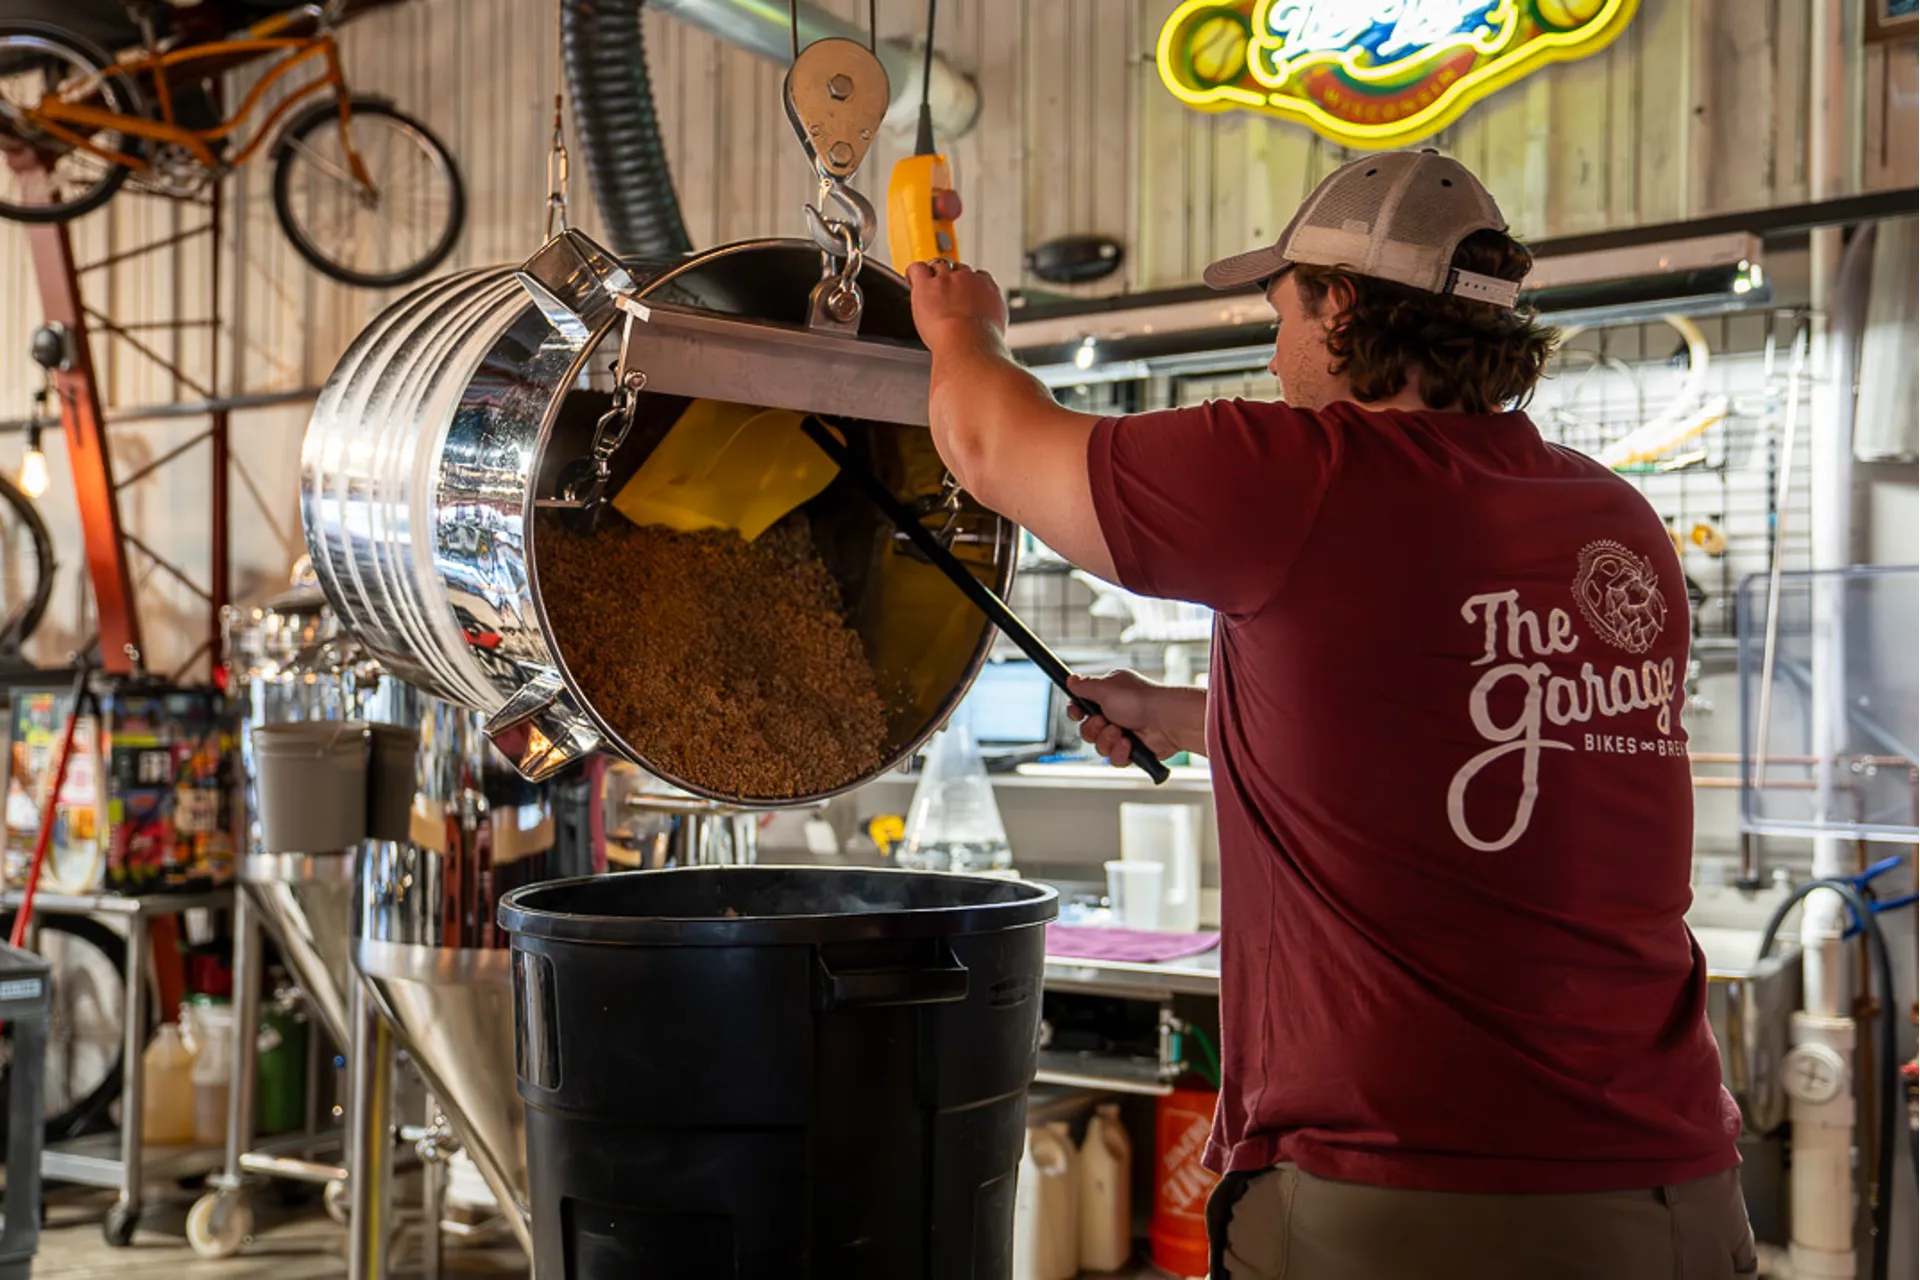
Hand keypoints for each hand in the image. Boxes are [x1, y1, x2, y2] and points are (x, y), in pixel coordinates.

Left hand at [907, 260, 1007, 356]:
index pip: (979, 276)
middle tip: (947, 298)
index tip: (965, 296)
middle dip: (952, 281)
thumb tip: (986, 327)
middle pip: (958, 269)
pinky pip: (917, 269)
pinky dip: (913, 273)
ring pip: (938, 267)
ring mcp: (946, 280)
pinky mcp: (926, 285)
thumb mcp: (997, 330)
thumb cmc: (982, 344)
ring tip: (929, 291)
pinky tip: (912, 280)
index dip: (970, 285)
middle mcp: (968, 280)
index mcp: (988, 289)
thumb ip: (990, 320)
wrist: (968, 345)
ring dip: (933, 277)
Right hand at [1066, 671, 1197, 768]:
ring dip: (1107, 740)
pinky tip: (1128, 744)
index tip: (1077, 713)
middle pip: (1087, 730)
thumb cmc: (1140, 700)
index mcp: (1108, 696)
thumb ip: (1085, 686)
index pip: (1082, 706)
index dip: (1077, 712)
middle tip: (1104, 721)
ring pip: (1099, 746)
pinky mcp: (1132, 751)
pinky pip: (1114, 759)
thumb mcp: (1106, 688)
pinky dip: (1119, 752)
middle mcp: (1114, 714)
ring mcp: (1123, 733)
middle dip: (1093, 729)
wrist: (1167, 720)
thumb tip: (1071, 680)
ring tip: (1121, 732)